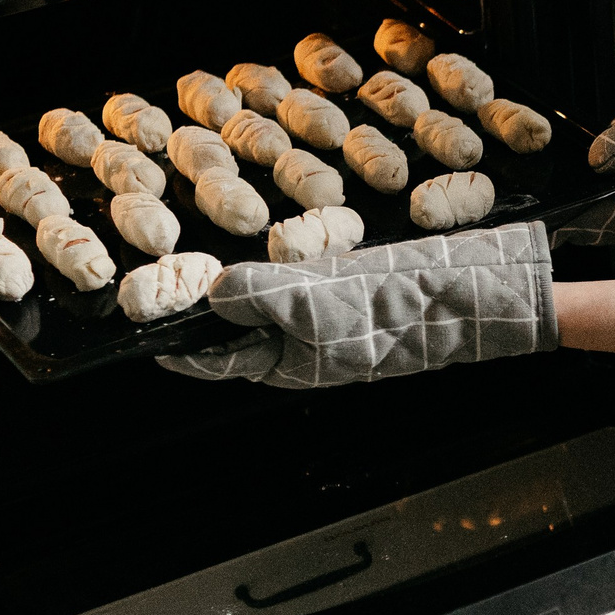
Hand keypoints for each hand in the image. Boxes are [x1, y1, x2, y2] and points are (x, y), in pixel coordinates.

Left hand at [155, 224, 554, 387]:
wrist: (468, 300)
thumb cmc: (393, 311)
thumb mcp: (314, 302)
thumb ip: (258, 294)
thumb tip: (212, 291)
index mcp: (290, 364)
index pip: (220, 357)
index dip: (182, 339)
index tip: (146, 322)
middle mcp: (306, 350)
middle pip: (242, 333)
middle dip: (211, 310)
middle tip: (177, 277)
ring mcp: (331, 327)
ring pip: (273, 309)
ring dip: (248, 287)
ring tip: (221, 261)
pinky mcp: (355, 302)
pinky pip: (307, 291)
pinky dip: (286, 273)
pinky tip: (286, 250)